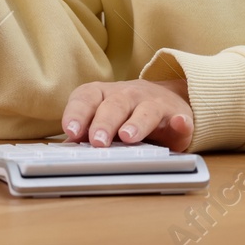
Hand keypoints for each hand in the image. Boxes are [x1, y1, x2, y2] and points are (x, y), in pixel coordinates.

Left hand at [61, 79, 192, 151]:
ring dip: (137, 123)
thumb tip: (65, 150)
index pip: (87, 97)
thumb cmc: (128, 116)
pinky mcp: (178, 116)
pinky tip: (179, 125)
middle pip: (115, 104)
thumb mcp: (105, 121)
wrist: (169, 103)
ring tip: (129, 137)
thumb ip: (86, 133)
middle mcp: (129, 95)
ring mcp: (155, 103)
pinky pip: (180, 119)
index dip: (78, 113)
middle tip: (97, 141)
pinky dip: (180, 123)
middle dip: (104, 122)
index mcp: (105, 96)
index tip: (71, 131)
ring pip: (145, 110)